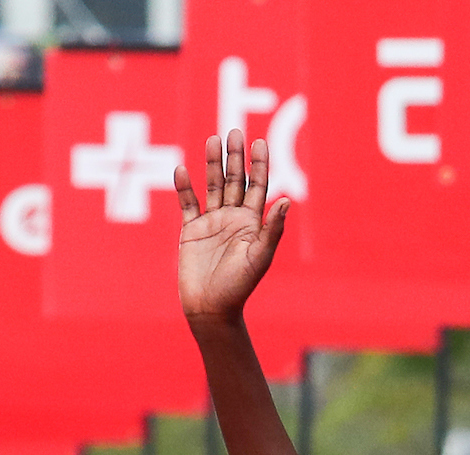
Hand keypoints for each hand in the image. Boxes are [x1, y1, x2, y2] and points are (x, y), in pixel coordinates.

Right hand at [176, 131, 289, 324]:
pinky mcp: (191, 230)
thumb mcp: (259, 257)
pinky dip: (184, 187)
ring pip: (212, 186)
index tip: (260, 143)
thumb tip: (287, 201)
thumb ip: (272, 229)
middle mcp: (233, 219)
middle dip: (236, 157)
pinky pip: (187, 203)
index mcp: (252, 225)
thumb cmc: (239, 287)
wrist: (211, 308)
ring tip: (213, 140)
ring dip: (213, 164)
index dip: (260, 166)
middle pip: (235, 181)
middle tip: (235, 131)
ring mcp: (211, 223)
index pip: (258, 188)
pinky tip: (182, 169)